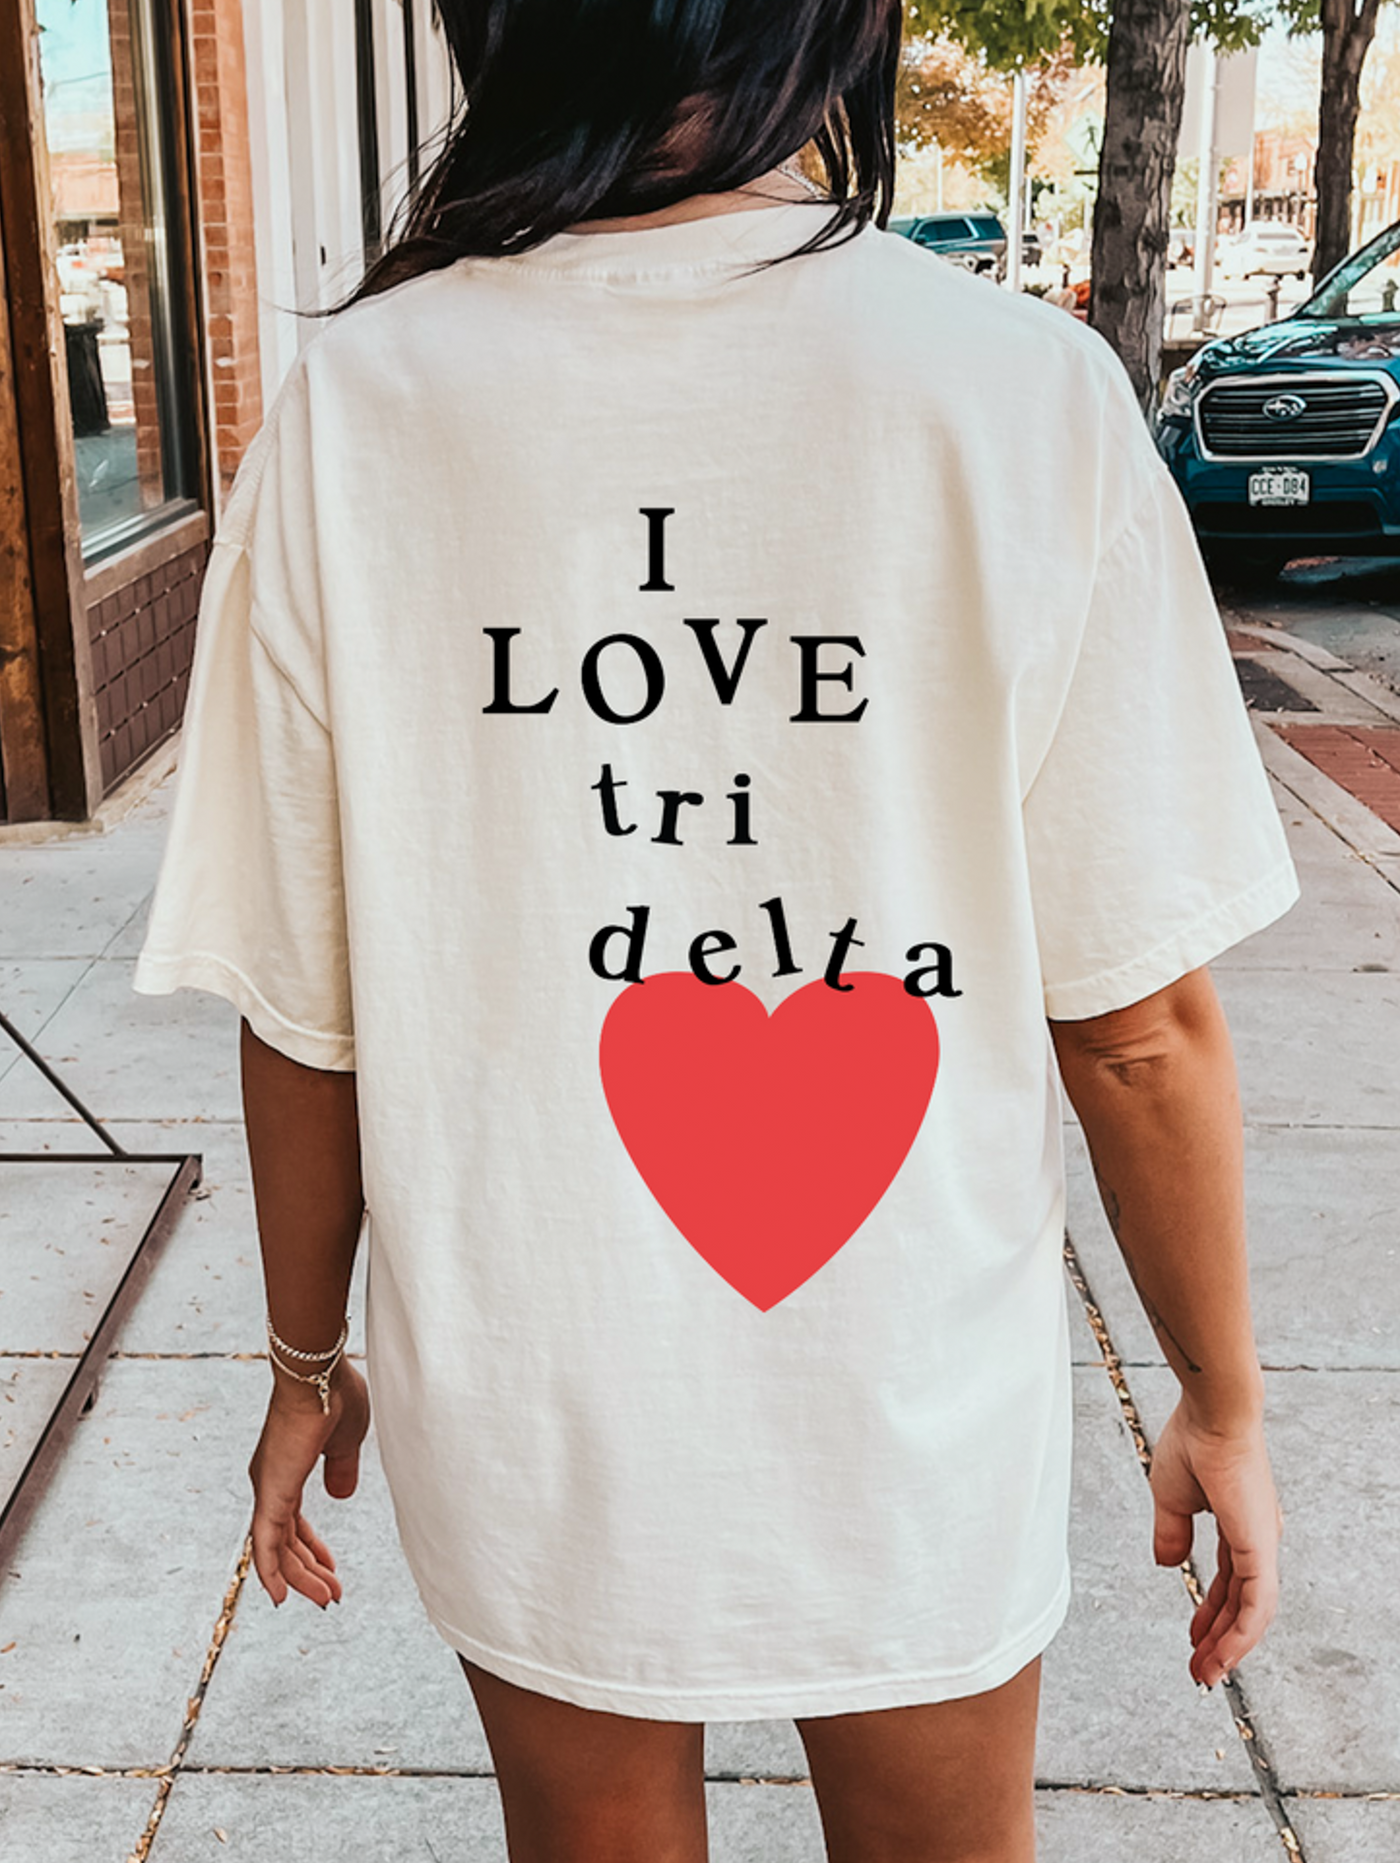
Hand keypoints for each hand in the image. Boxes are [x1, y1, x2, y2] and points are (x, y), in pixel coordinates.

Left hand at [247, 1357, 370, 1608]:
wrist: (319, 1375)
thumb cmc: (335, 1396)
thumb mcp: (346, 1442)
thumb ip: (342, 1470)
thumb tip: (341, 1495)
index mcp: (287, 1471)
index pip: (295, 1524)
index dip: (313, 1550)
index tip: (331, 1570)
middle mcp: (271, 1484)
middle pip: (286, 1542)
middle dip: (309, 1571)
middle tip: (331, 1595)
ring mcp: (268, 1489)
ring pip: (277, 1549)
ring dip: (300, 1577)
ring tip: (324, 1599)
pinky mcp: (271, 1493)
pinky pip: (266, 1543)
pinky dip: (271, 1572)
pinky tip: (280, 1596)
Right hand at [1148, 1400, 1282, 1687]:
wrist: (1211, 1414)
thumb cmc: (1192, 1442)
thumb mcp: (1170, 1497)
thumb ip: (1171, 1534)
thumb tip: (1167, 1564)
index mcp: (1240, 1524)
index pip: (1229, 1582)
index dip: (1211, 1613)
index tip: (1193, 1638)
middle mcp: (1257, 1539)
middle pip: (1241, 1604)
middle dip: (1219, 1640)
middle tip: (1200, 1670)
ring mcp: (1262, 1545)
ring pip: (1252, 1613)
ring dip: (1229, 1647)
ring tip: (1206, 1673)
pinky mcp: (1261, 1549)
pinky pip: (1257, 1605)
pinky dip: (1241, 1634)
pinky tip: (1222, 1655)